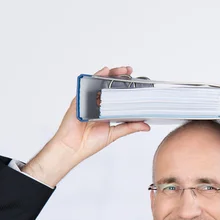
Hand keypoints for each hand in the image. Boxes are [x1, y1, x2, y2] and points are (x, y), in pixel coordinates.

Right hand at [23, 66, 149, 186]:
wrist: (73, 148)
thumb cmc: (89, 143)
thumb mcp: (114, 134)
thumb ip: (130, 127)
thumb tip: (146, 126)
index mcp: (106, 111)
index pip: (118, 96)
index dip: (126, 88)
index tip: (138, 84)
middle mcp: (97, 104)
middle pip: (109, 87)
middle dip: (121, 77)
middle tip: (131, 72)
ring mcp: (88, 101)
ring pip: (100, 83)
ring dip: (111, 74)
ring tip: (123, 70)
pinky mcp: (79, 100)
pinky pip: (88, 85)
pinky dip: (96, 76)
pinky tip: (105, 71)